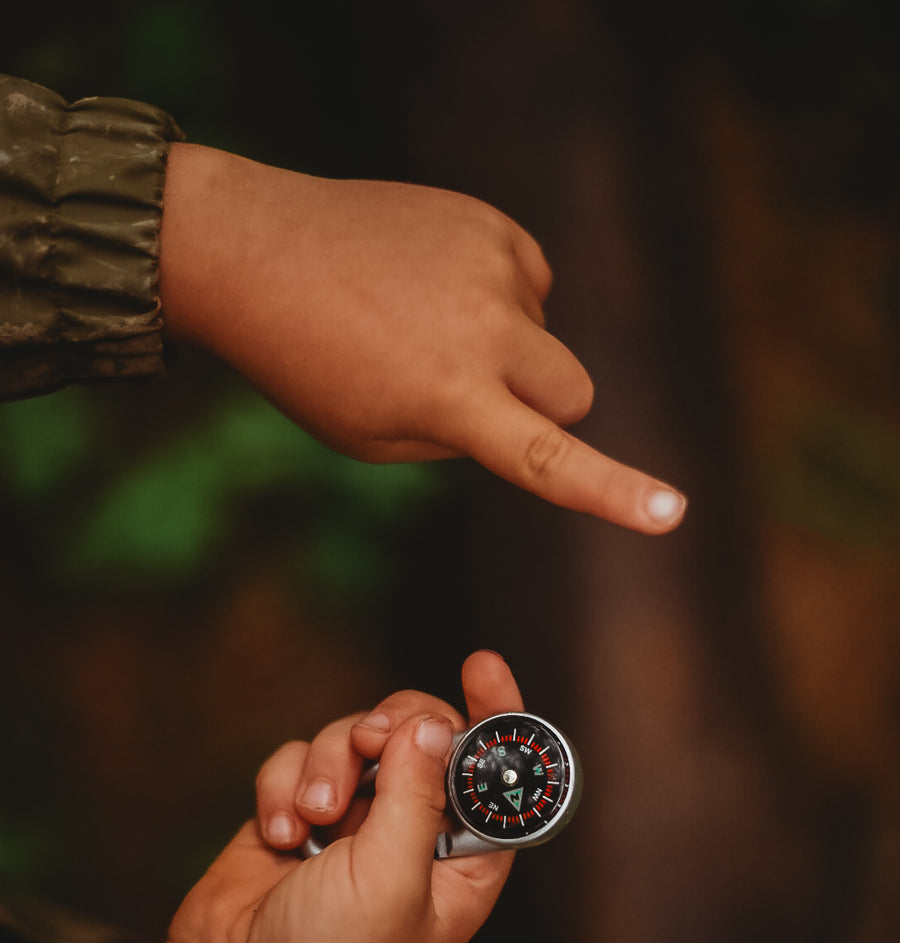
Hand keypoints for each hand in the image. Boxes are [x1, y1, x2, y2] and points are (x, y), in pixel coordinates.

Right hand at [132, 651, 521, 942]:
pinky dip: (284, 785)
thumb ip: (417, 794)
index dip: (500, 720)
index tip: (481, 666)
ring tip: (311, 819)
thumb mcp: (391, 880)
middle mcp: (416, 837)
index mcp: (463, 865)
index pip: (499, 778)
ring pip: (357, 739)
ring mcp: (355, 822)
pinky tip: (278, 834)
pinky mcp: (299, 811)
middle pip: (426, 737)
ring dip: (329, 766)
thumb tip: (434, 724)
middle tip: (370, 741)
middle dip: (395, 729)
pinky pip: (300, 758)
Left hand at [159, 145, 685, 533]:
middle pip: (575, 393)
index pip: (547, 457)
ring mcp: (490, 265)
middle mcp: (481, 328)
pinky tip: (431, 286)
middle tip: (475, 398)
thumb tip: (523, 410)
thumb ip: (460, 438)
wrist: (253, 250)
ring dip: (508, 346)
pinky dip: (497, 295)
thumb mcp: (374, 435)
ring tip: (420, 325)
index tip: (672, 513)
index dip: (614, 492)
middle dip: (547, 409)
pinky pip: (530, 280)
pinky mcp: (488, 222)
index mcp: (447, 397)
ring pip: (546, 336)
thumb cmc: (305, 363)